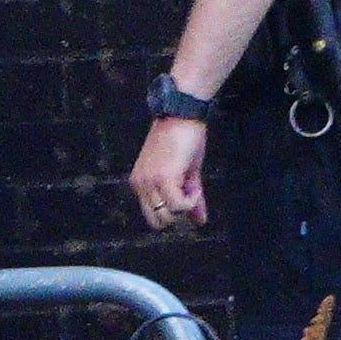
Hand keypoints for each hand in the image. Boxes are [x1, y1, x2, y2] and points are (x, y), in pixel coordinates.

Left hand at [131, 113, 213, 235]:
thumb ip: (191, 199)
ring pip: (167, 215)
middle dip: (177, 213)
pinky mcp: (164, 178)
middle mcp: (140, 184)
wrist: (182, 116)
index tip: (186, 194)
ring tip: (193, 187)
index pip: (151, 214)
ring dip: (185, 207)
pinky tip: (195, 186)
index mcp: (139, 183)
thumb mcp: (187, 174)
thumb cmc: (184, 140)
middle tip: (189, 193)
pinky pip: (178, 205)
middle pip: (157, 220)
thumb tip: (201, 222)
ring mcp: (150, 182)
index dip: (172, 212)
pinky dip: (192, 200)